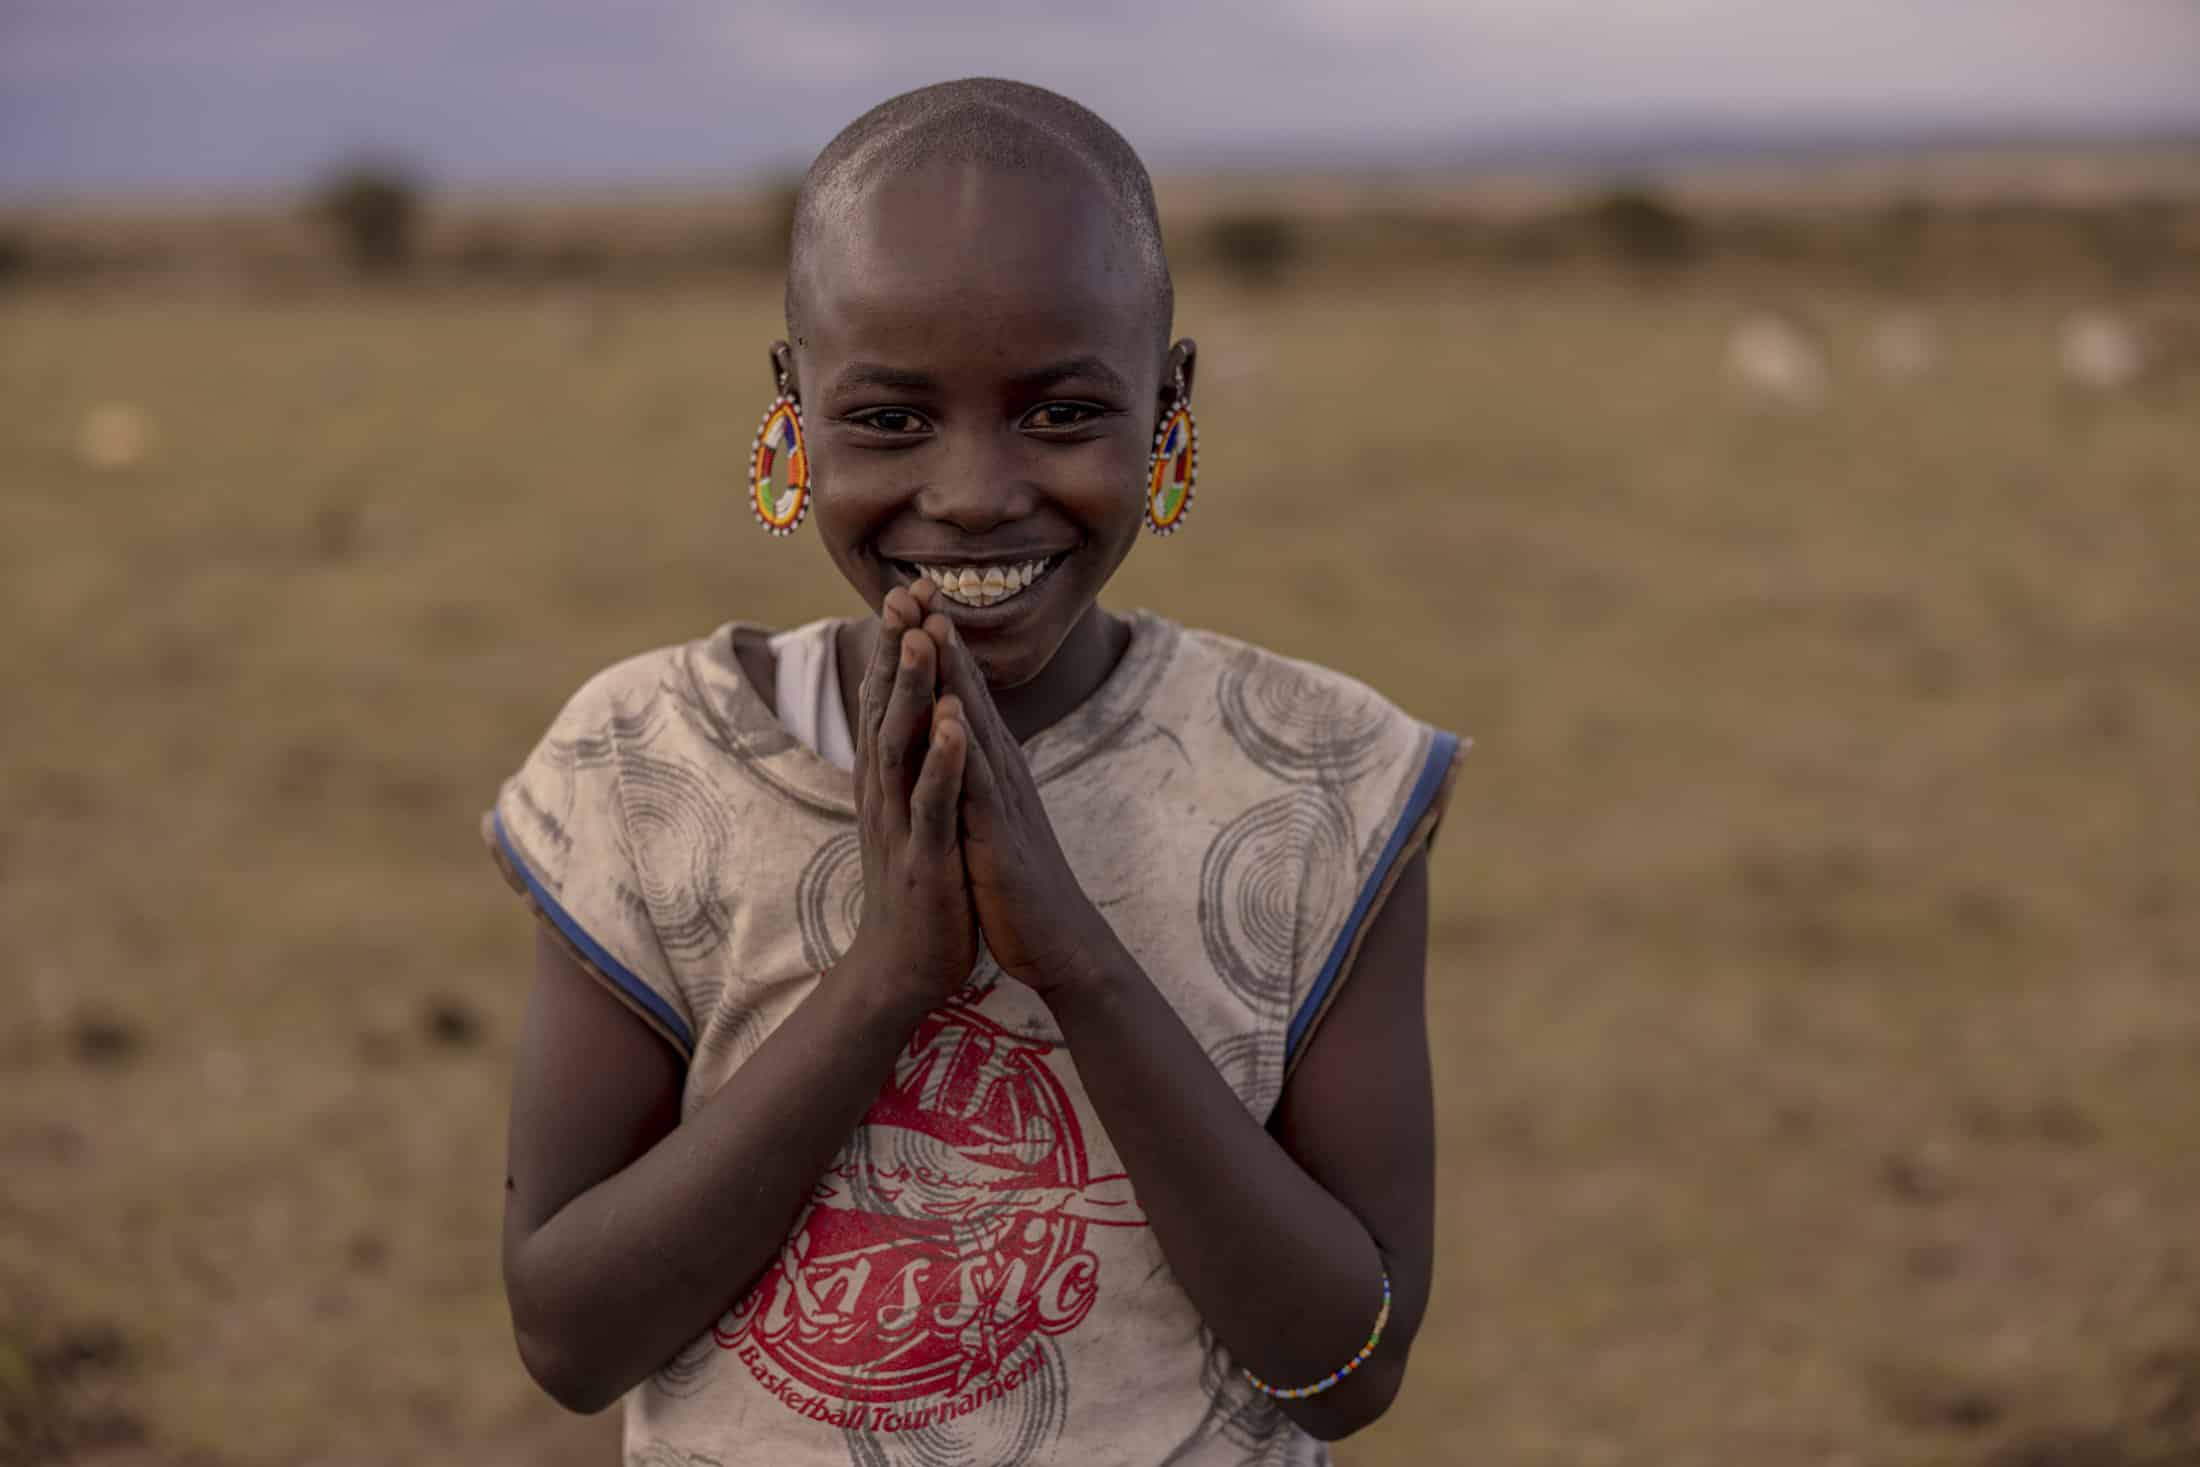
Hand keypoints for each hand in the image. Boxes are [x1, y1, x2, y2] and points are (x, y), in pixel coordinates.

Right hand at [843, 584, 976, 1004]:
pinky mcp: (923, 858)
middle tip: (904, 590)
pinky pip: (931, 803)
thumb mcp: (912, 816)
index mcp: (886, 780)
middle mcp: (884, 793)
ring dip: (910, 691)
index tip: (910, 589)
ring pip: (900, 745)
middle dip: (895, 648)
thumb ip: (911, 767)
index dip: (896, 644)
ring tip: (921, 638)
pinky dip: (940, 761)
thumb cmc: (918, 887)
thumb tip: (917, 717)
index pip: (887, 699)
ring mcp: (900, 824)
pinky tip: (951, 725)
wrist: (903, 970)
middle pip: (884, 707)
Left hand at [928, 611, 1116, 997]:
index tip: (909, 598)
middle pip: (965, 692)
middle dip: (937, 638)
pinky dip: (962, 747)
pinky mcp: (1000, 836)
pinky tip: (949, 713)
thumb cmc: (1018, 884)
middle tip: (913, 583)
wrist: (1058, 943)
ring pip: (972, 726)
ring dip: (950, 675)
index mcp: (992, 767)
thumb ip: (977, 775)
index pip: (959, 693)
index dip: (934, 645)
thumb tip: (961, 739)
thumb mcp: (990, 818)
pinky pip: (978, 786)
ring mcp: (1003, 800)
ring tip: (928, 625)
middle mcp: (1001, 771)